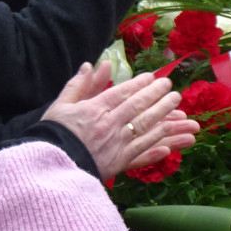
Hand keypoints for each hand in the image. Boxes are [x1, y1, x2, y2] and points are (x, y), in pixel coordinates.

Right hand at [41, 61, 199, 179]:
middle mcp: (111, 124)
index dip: (139, 84)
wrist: (53, 165)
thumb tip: (89, 65)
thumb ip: (77, 85)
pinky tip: (169, 142)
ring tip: (178, 106)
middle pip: (138, 107)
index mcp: (95, 109)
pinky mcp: (120, 162)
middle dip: (156, 95)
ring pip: (146, 126)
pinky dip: (157, 146)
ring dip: (164, 115)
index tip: (153, 77)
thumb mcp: (61, 104)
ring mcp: (118, 144)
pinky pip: (143, 151)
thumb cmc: (54, 133)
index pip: (122, 92)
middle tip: (171, 86)